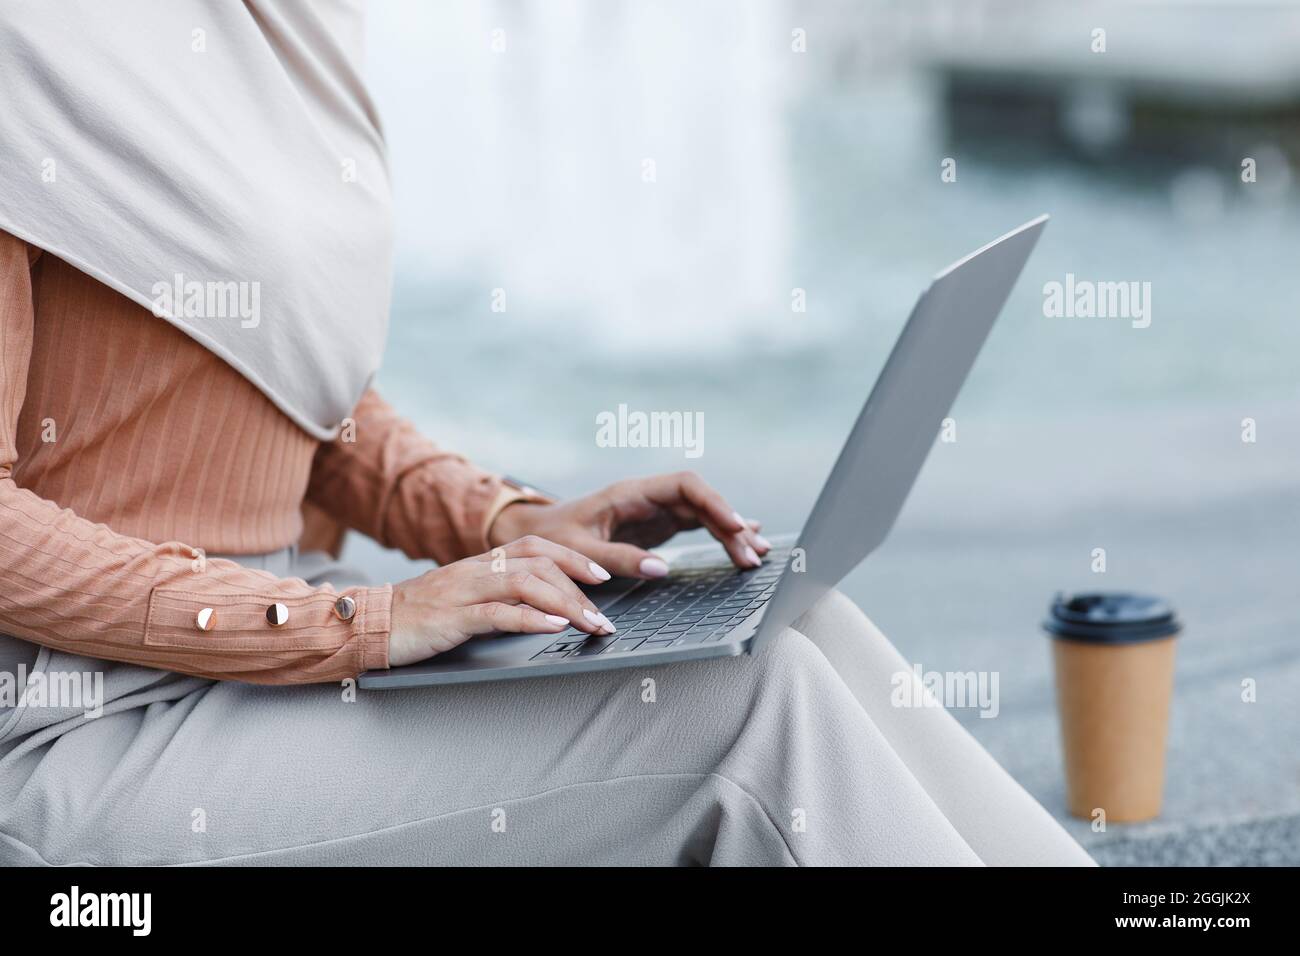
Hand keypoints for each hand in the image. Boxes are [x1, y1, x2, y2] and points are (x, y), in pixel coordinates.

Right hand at [388, 536, 616, 666]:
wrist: (366, 624)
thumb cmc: (417, 617)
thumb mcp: (464, 600)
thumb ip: (498, 596)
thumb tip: (543, 607)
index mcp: (480, 563)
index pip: (536, 547)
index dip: (573, 557)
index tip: (602, 575)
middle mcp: (476, 569)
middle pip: (539, 564)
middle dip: (579, 588)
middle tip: (604, 615)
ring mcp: (463, 591)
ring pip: (525, 584)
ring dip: (566, 605)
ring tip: (591, 624)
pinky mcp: (450, 617)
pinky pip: (497, 613)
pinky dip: (531, 619)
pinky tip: (554, 628)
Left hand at [487, 471, 769, 578]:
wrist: (536, 536)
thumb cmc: (552, 539)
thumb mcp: (580, 551)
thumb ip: (618, 558)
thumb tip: (660, 569)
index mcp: (631, 493)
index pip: (684, 485)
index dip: (713, 502)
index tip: (734, 526)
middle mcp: (648, 497)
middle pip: (701, 501)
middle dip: (730, 525)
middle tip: (752, 555)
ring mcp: (655, 511)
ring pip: (703, 514)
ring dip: (730, 533)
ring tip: (756, 556)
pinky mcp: (657, 527)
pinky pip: (696, 526)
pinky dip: (719, 536)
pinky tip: (743, 544)